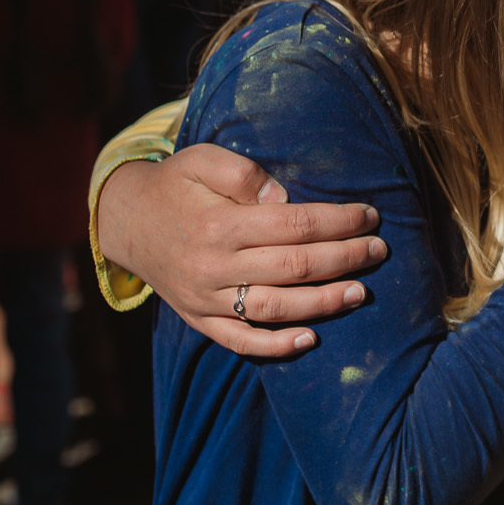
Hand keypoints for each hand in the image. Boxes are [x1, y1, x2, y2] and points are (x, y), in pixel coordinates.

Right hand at [95, 146, 386, 356]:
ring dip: (324, 303)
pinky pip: (239, 340)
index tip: (370, 216)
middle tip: (379, 251)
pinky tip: (311, 339)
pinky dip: (275, 346)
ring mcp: (204, 299)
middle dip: (344, 259)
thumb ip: (243, 173)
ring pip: (274, 308)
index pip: (294, 225)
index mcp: (219, 224)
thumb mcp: (201, 158)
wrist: (124, 221)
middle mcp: (213, 267)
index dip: (338, 221)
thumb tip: (284, 197)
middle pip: (294, 268)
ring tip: (362, 292)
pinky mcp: (198, 319)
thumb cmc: (175, 184)